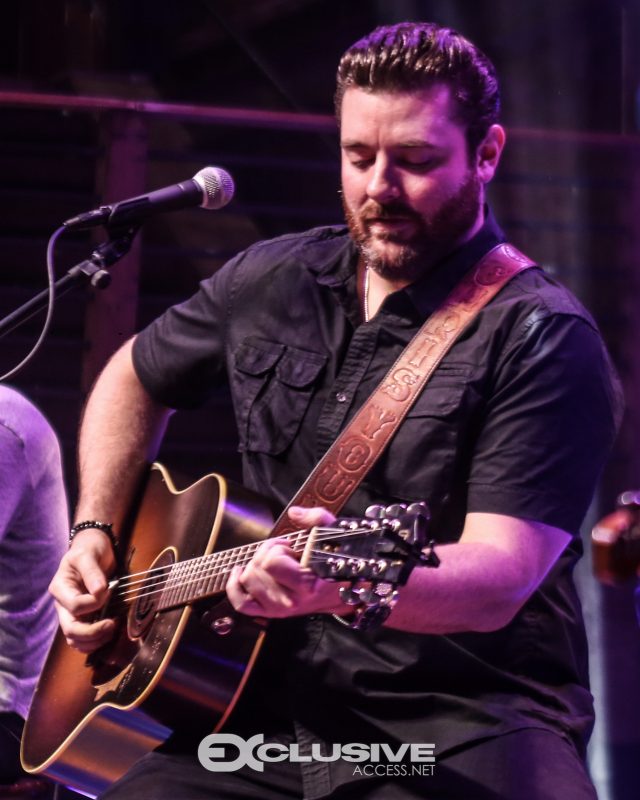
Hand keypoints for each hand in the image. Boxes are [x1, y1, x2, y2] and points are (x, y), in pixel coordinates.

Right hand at [49, 528, 117, 652]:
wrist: (93, 548)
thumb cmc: (88, 549)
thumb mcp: (88, 554)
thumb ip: (92, 572)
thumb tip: (100, 591)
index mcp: (60, 589)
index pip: (74, 606)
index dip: (94, 603)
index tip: (109, 591)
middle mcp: (63, 605)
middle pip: (71, 630)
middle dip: (92, 632)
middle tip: (112, 624)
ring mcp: (71, 614)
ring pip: (76, 640)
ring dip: (95, 641)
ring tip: (112, 629)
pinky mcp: (82, 618)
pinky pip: (84, 639)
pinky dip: (96, 641)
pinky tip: (109, 632)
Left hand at [226, 506, 347, 618]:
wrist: (339, 593)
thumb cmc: (335, 564)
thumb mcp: (332, 536)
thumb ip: (316, 519)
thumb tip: (294, 513)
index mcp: (306, 584)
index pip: (272, 563)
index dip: (276, 548)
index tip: (289, 545)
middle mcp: (290, 600)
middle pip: (257, 568)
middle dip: (267, 553)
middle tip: (284, 552)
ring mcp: (278, 608)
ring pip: (248, 580)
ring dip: (257, 565)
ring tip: (275, 562)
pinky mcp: (269, 612)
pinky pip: (241, 603)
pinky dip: (234, 587)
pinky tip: (239, 572)